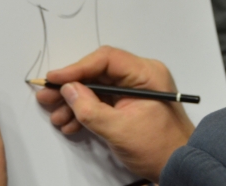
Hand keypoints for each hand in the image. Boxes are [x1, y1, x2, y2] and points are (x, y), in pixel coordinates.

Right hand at [36, 46, 194, 181]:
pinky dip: (85, 112)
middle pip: (98, 73)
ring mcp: (134, 90)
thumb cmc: (159, 147)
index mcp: (146, 73)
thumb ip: (90, 109)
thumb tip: (67, 89)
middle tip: (46, 97)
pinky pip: (102, 101)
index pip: (106, 60)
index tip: (55, 78)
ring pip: (97, 88)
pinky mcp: (128, 104)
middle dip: (71, 87)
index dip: (77, 68)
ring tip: (56, 117)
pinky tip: (70, 123)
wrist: (179, 166)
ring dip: (74, 103)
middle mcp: (140, 76)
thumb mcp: (120, 130)